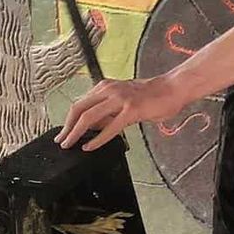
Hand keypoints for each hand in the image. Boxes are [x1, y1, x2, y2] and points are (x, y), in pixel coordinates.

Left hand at [55, 73, 187, 150]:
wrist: (172, 89)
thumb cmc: (151, 96)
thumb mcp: (122, 101)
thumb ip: (107, 112)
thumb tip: (90, 126)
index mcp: (105, 87)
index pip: (80, 103)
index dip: (69, 119)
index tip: (63, 132)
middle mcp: (109, 90)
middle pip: (79, 109)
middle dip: (67, 127)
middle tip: (61, 141)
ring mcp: (120, 99)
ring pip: (89, 117)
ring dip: (76, 133)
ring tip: (69, 144)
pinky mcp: (131, 110)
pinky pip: (110, 127)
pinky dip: (97, 139)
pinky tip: (89, 147)